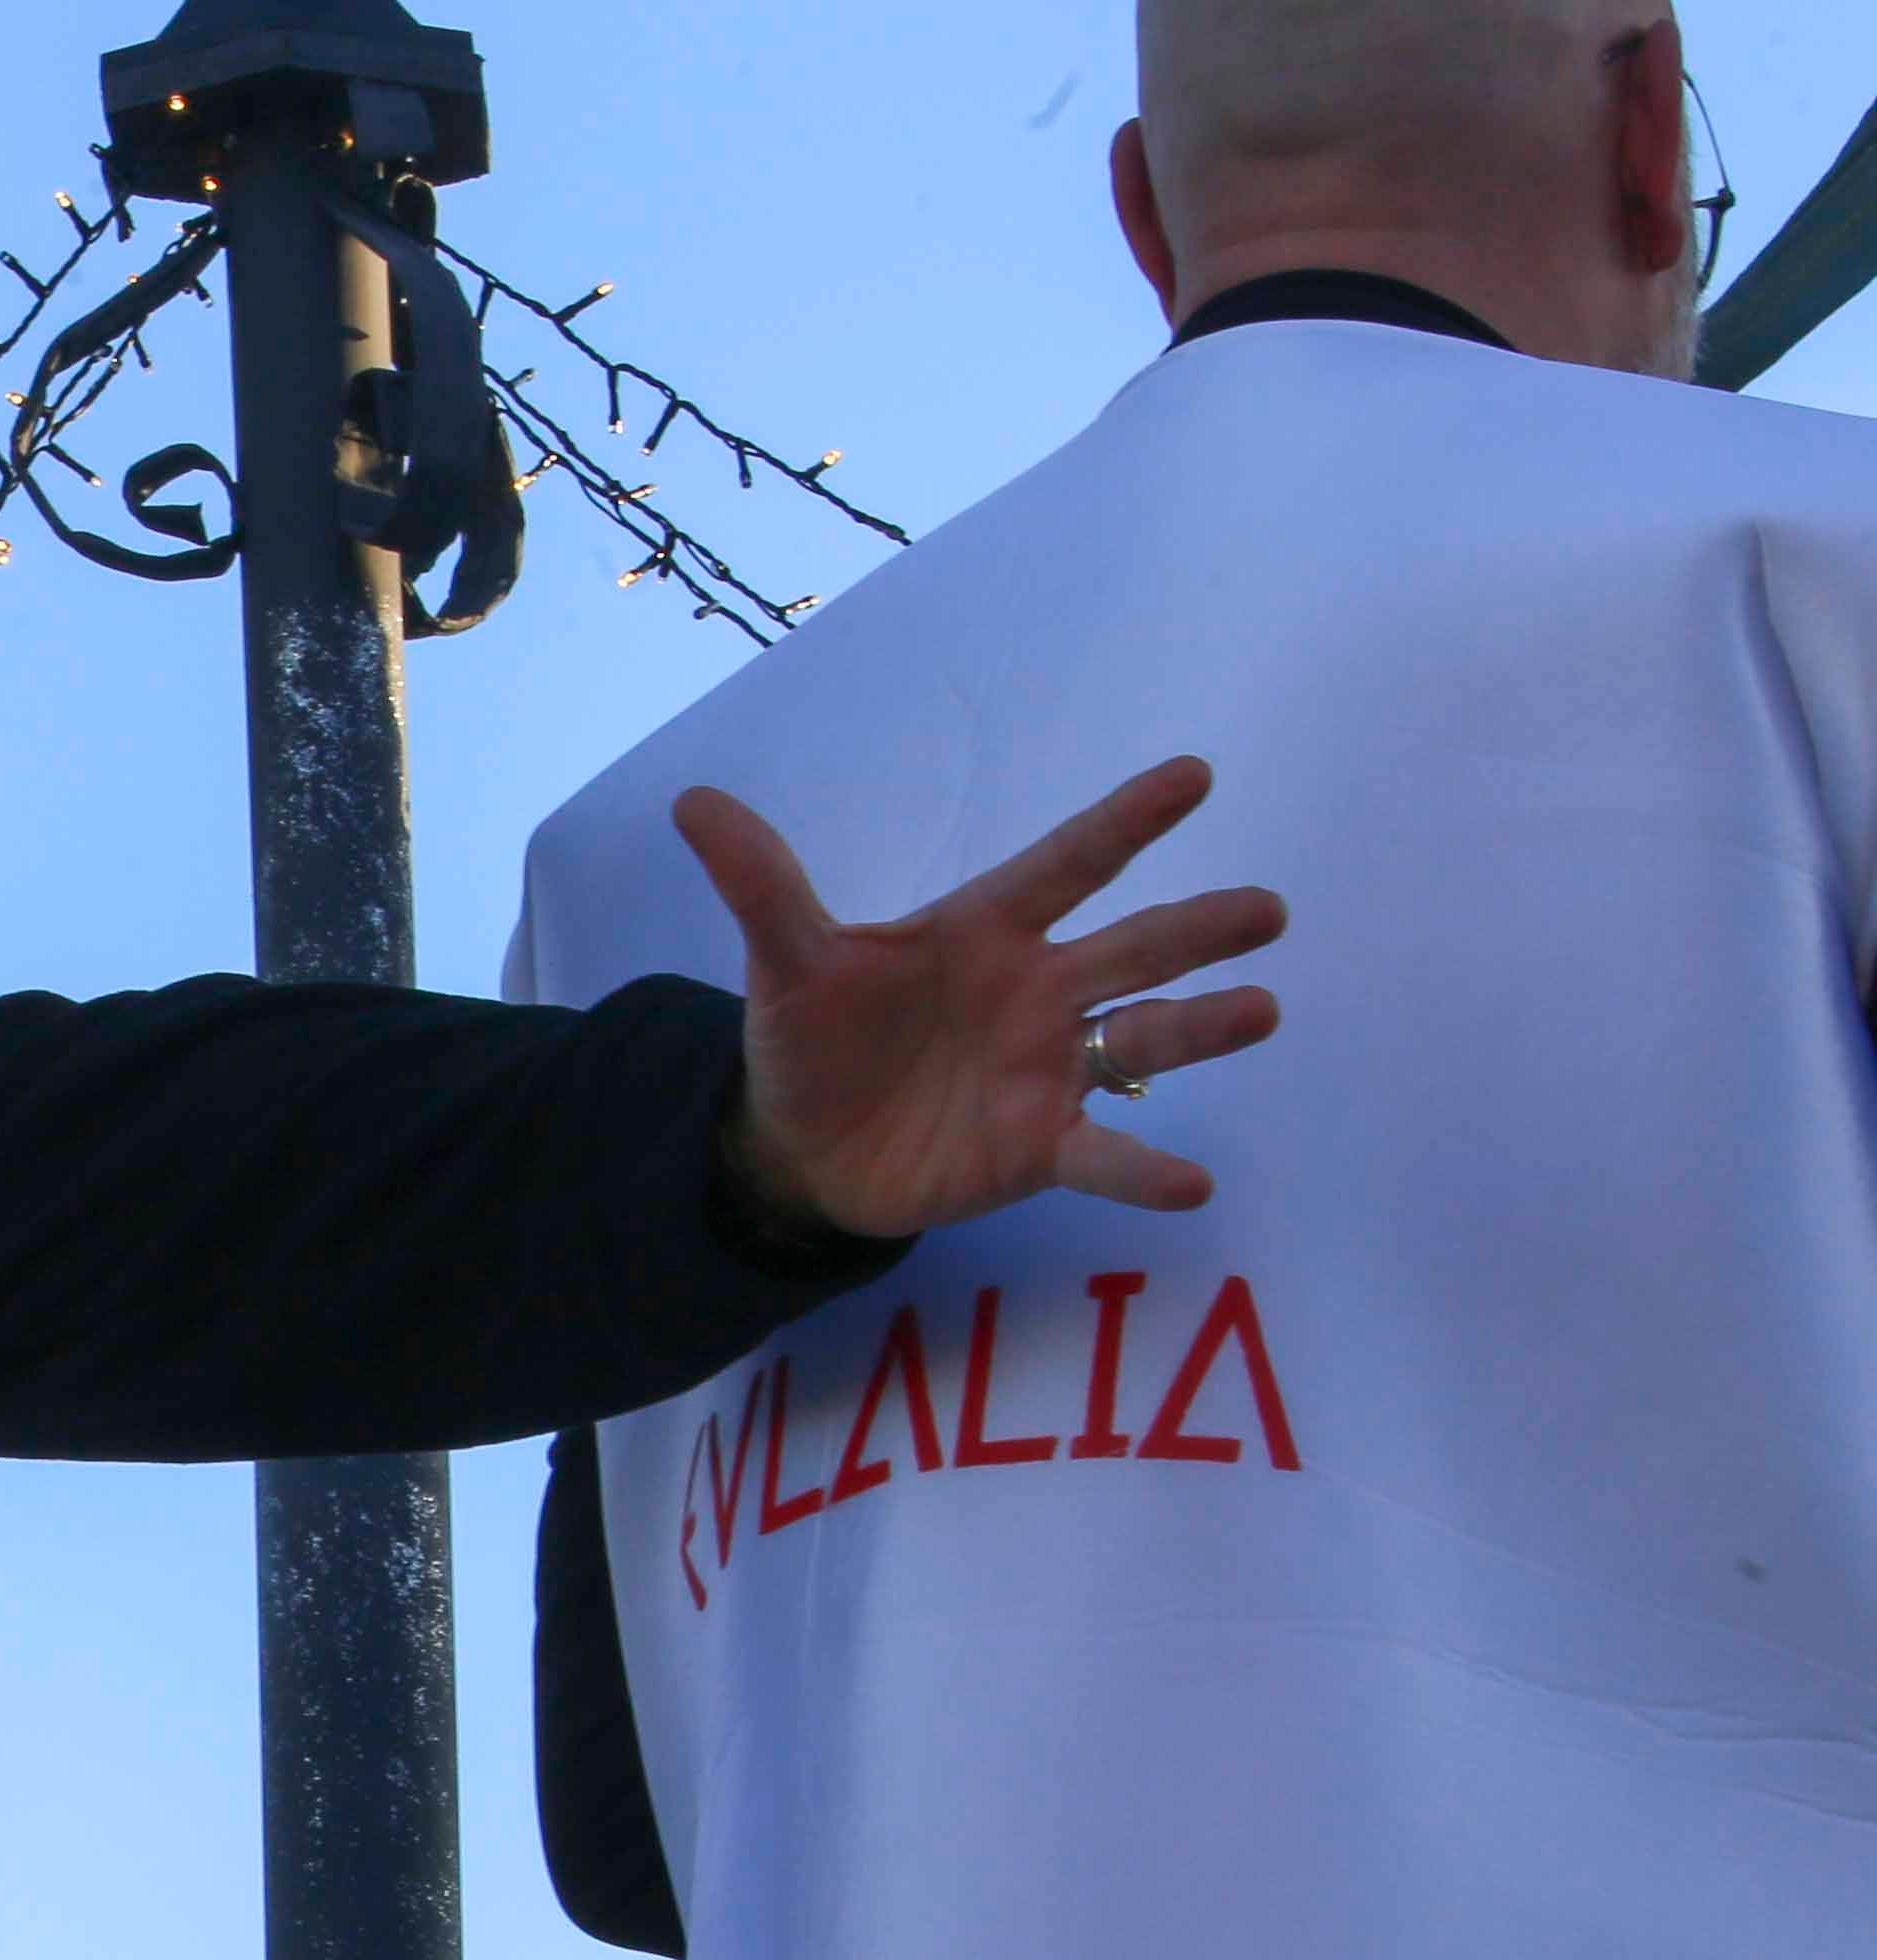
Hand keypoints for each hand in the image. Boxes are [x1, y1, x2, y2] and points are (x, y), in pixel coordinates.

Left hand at [687, 756, 1285, 1234]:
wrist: (800, 1145)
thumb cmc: (816, 1037)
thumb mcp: (787, 962)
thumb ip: (761, 886)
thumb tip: (693, 802)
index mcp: (986, 930)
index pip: (1066, 864)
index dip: (1125, 822)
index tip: (1193, 775)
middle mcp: (1039, 990)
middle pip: (1132, 948)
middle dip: (1198, 930)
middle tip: (1267, 910)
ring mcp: (1050, 1069)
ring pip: (1143, 1040)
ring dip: (1202, 1027)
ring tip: (1262, 1010)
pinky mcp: (1040, 1146)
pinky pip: (1103, 1154)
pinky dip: (1144, 1168)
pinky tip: (1192, 1184)